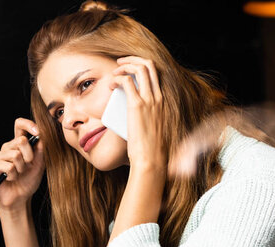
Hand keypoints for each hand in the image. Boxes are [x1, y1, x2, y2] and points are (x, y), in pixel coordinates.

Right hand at [0, 118, 44, 209]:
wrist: (20, 197)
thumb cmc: (28, 180)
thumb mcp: (39, 164)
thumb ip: (40, 149)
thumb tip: (42, 135)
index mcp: (18, 144)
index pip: (20, 125)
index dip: (28, 124)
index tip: (38, 132)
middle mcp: (8, 147)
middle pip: (21, 140)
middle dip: (29, 156)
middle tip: (27, 166)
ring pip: (15, 155)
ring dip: (21, 168)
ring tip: (18, 174)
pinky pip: (8, 166)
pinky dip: (13, 175)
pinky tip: (10, 178)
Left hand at [111, 56, 165, 171]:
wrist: (151, 159)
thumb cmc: (150, 150)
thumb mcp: (152, 129)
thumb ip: (146, 121)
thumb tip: (134, 121)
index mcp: (162, 101)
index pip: (155, 73)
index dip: (141, 66)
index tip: (128, 69)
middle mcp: (158, 97)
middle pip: (149, 65)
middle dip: (132, 59)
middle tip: (119, 64)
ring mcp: (149, 100)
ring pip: (139, 69)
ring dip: (124, 66)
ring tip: (114, 72)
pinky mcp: (137, 106)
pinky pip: (127, 82)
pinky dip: (117, 78)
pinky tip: (111, 84)